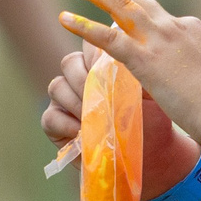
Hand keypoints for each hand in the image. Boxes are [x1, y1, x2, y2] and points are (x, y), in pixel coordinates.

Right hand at [42, 48, 189, 186]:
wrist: (151, 155)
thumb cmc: (152, 119)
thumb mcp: (151, 93)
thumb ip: (135, 71)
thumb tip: (121, 55)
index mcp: (101, 64)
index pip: (90, 45)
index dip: (94, 52)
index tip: (107, 64)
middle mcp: (80, 77)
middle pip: (69, 63)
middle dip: (84, 79)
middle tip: (101, 97)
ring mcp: (65, 100)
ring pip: (57, 86)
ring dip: (76, 102)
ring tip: (95, 118)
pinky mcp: (57, 124)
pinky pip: (49, 116)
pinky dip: (65, 124)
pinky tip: (82, 132)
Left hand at [58, 0, 200, 144]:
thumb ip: (193, 72)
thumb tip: (187, 84)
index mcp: (191, 29)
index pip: (158, 14)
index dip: (135, 7)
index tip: (117, 3)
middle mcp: (175, 26)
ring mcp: (160, 39)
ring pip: (121, 6)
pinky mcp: (146, 60)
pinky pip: (108, 38)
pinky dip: (84, 26)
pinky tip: (66, 19)